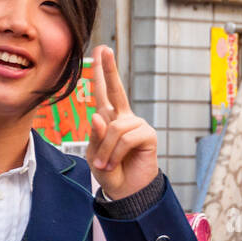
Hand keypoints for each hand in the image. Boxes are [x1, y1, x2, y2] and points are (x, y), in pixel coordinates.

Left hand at [86, 45, 159, 200]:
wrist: (125, 191)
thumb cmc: (109, 171)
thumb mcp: (94, 154)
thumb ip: (95, 136)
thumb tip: (98, 115)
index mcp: (109, 119)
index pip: (104, 93)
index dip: (102, 73)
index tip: (101, 50)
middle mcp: (123, 118)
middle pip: (117, 89)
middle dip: (109, 69)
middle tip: (104, 49)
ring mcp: (136, 125)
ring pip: (115, 128)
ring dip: (105, 150)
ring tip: (103, 165)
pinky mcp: (147, 135)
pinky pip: (126, 138)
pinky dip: (116, 153)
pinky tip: (114, 163)